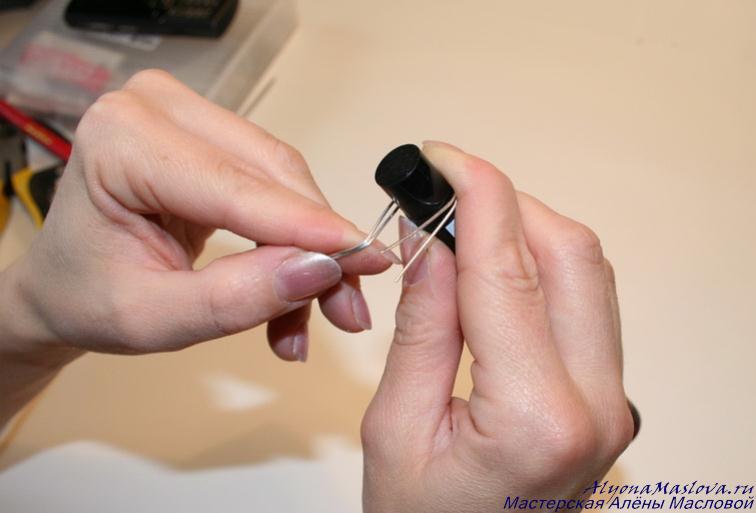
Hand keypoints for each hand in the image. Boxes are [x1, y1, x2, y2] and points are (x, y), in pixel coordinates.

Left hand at [2, 69, 390, 364]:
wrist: (65, 285)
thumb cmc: (88, 298)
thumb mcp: (154, 320)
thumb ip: (235, 298)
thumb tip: (321, 269)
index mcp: (121, 140)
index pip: (235, 186)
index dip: (308, 228)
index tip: (370, 261)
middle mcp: (156, 108)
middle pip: (271, 174)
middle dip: (318, 245)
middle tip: (348, 309)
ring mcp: (187, 114)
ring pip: (284, 178)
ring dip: (313, 245)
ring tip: (326, 310)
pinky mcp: (212, 135)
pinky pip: (275, 182)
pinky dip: (297, 235)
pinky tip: (304, 283)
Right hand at [362, 142, 633, 511]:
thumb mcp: (394, 429)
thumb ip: (421, 326)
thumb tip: (427, 239)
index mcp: (535, 417)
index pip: (509, 270)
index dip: (476, 197)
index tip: (443, 158)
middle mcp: (595, 405)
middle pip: (571, 255)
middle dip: (506, 203)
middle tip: (444, 188)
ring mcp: (611, 402)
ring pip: (587, 272)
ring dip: (526, 230)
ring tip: (459, 225)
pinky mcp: (606, 397)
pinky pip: (585, 303)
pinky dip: (540, 266)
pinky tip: (493, 265)